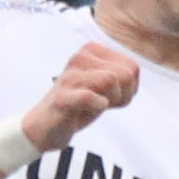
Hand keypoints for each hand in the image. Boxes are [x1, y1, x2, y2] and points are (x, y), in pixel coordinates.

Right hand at [26, 37, 147, 152]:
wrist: (46, 127)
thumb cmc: (79, 106)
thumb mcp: (106, 86)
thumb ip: (122, 77)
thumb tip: (132, 74)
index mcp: (91, 52)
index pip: (132, 67)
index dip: (129, 88)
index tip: (112, 96)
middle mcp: (79, 58)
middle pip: (125, 74)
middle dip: (123, 95)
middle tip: (105, 103)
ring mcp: (69, 76)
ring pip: (111, 81)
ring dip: (111, 101)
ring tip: (95, 106)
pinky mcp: (62, 96)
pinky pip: (91, 97)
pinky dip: (97, 107)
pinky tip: (88, 110)